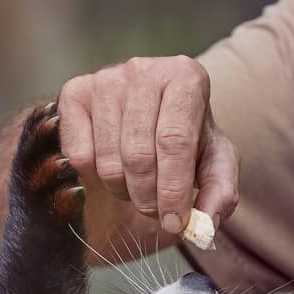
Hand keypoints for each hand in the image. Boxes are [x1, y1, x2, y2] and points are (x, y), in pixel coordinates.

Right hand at [57, 55, 239, 233]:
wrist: (147, 118)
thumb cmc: (185, 141)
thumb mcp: (213, 163)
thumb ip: (219, 192)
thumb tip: (206, 224)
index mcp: (186, 76)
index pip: (174, 141)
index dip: (173, 189)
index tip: (174, 222)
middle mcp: (143, 70)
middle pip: (139, 154)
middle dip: (148, 197)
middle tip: (156, 212)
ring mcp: (105, 79)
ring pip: (109, 160)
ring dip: (123, 190)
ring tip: (137, 188)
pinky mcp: (74, 93)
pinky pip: (79, 155)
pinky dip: (94, 178)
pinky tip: (112, 170)